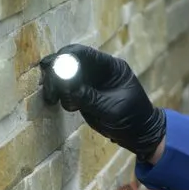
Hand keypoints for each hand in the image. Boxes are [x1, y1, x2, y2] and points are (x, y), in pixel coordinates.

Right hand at [39, 44, 165, 160]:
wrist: (140, 135)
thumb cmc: (132, 120)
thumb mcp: (111, 109)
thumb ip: (88, 97)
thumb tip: (65, 85)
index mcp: (112, 67)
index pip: (85, 54)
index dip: (66, 57)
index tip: (51, 67)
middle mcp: (100, 70)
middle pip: (72, 61)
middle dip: (57, 72)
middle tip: (49, 89)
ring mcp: (92, 82)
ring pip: (67, 75)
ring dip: (57, 85)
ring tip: (54, 99)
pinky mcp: (85, 94)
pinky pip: (68, 89)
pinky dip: (62, 95)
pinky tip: (65, 105)